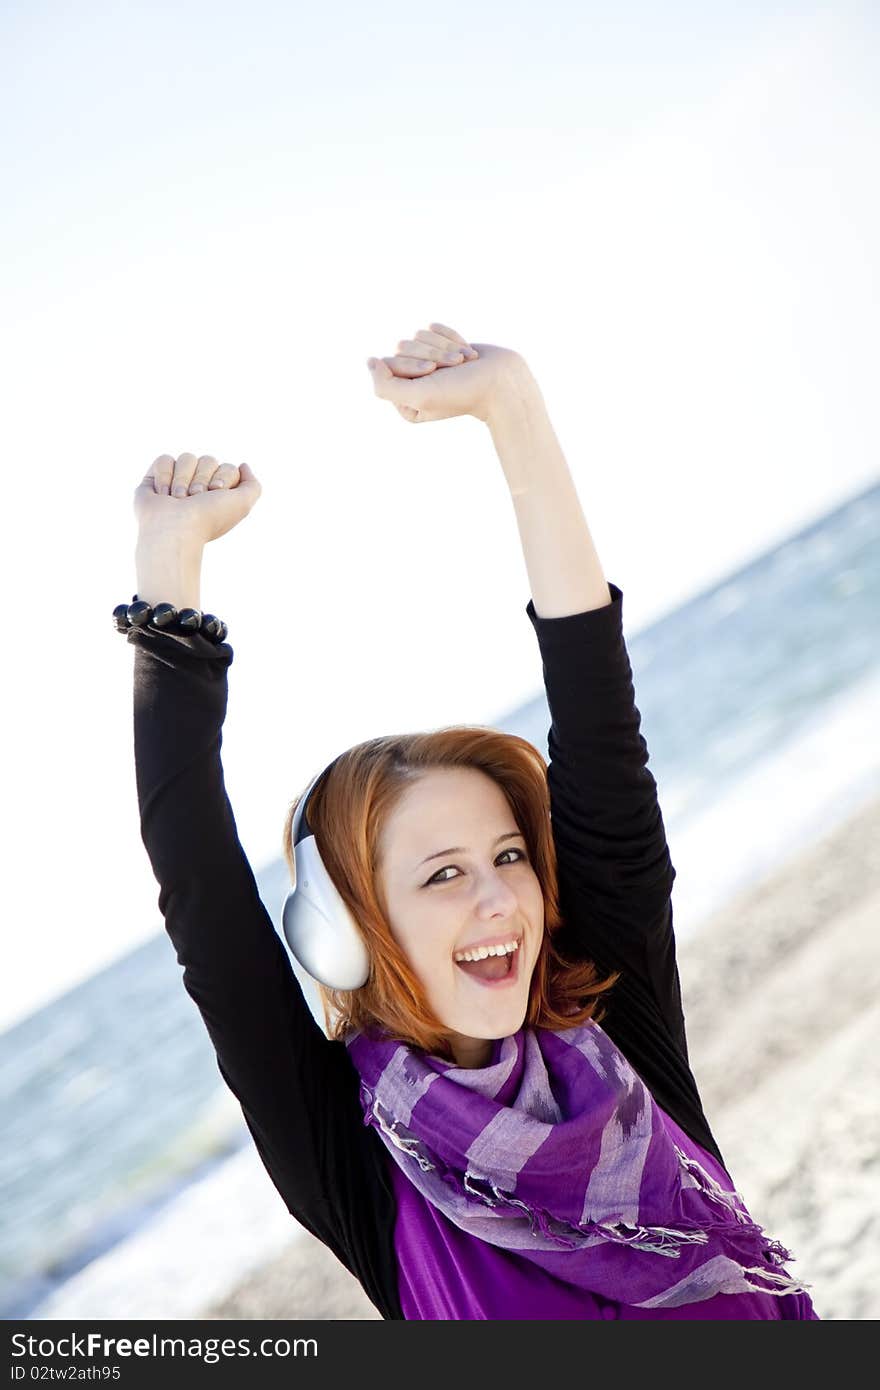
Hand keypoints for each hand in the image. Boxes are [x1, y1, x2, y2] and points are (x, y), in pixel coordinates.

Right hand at [133, 453, 262, 545]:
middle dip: (201, 479)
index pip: (228, 468)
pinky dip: (164, 476)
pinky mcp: (155, 478)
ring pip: (186, 458)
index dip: (223, 478)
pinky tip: (163, 495)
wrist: (173, 528)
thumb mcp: (243, 504)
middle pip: (208, 460)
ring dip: (183, 480)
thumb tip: (243, 465)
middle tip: (195, 498)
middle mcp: (200, 487)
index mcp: (220, 495)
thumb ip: (253, 485)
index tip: (215, 493)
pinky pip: (165, 460)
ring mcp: (178, 482)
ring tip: (178, 500)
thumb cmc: (208, 518)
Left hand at [365, 322, 527, 424]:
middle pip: (401, 347)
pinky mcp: (441, 346)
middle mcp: (412, 382)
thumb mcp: (419, 396)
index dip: (412, 364)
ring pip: (418, 335)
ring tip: (462, 362)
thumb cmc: (463, 392)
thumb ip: (384, 386)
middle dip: (430, 353)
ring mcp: (427, 362)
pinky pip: (432, 327)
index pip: (388, 364)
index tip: (433, 373)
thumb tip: (370, 362)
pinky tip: (466, 353)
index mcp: (403, 401)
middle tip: (453, 368)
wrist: (502, 380)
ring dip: (444, 346)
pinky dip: (450, 336)